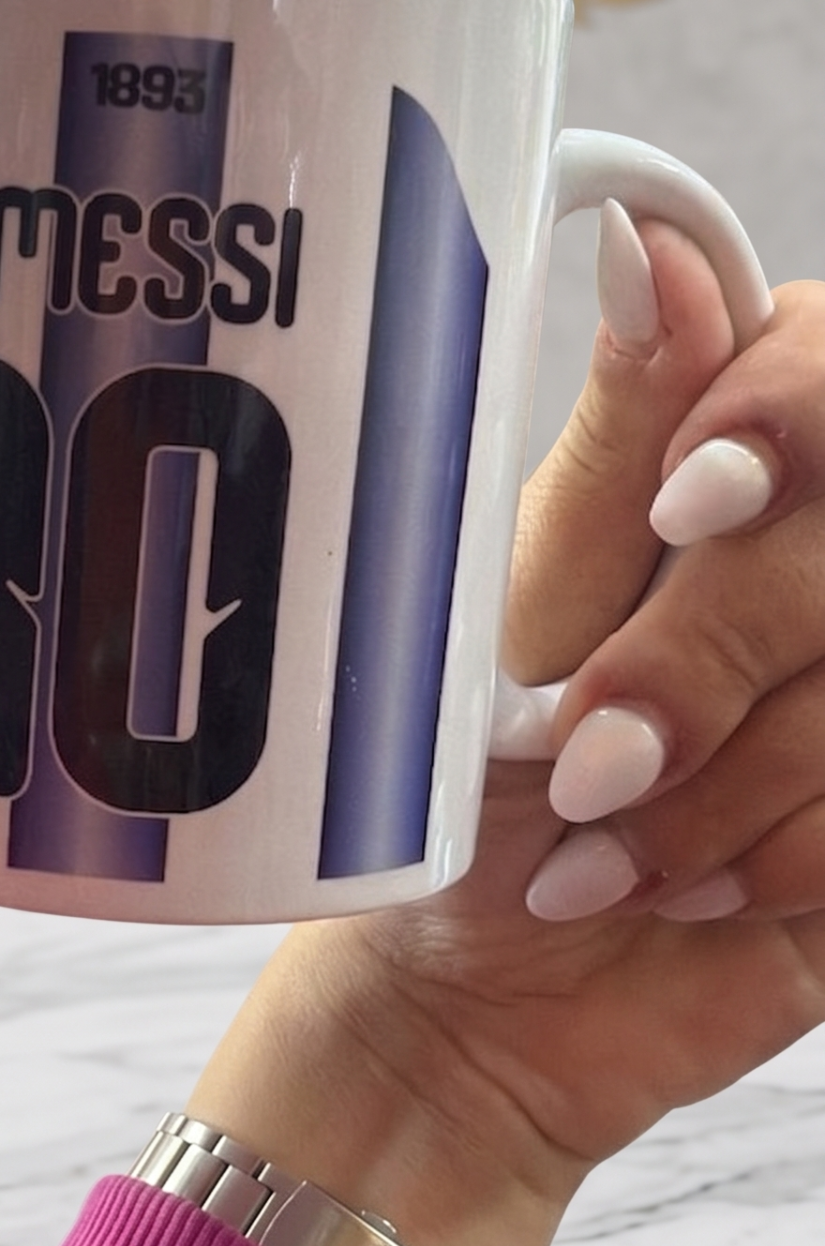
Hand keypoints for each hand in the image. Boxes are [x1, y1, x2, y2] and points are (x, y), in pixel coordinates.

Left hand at [190, 229, 824, 1245]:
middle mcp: (801, 556)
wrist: (473, 1003)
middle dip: (714, 659)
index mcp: (708, 460)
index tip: (693, 502)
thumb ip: (614, 444)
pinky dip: (776, 860)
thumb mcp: (512, 617)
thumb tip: (651, 242)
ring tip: (607, 844)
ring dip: (725, 788)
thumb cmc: (456, 792)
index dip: (788, 416)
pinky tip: (688, 890)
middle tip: (591, 756)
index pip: (823, 355)